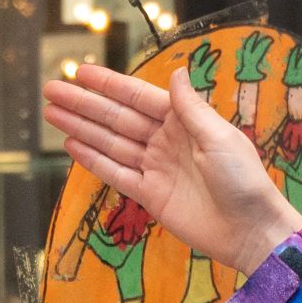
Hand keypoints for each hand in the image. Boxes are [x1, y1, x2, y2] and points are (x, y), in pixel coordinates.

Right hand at [45, 66, 300, 279]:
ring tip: (51, 113)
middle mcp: (166, 141)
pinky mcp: (149, 195)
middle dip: (84, 104)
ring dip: (81, 128)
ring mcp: (156, 168)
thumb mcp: (219, 138)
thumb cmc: (243, 180)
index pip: (139, 97)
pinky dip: (93, 160)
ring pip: (111, 143)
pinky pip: (116, 173)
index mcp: (185, 122)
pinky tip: (71, 144)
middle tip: (51, 89)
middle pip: (117, 118)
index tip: (81, 71)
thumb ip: (191, 108)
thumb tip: (176, 71)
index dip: (110, 85)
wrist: (250, 230)